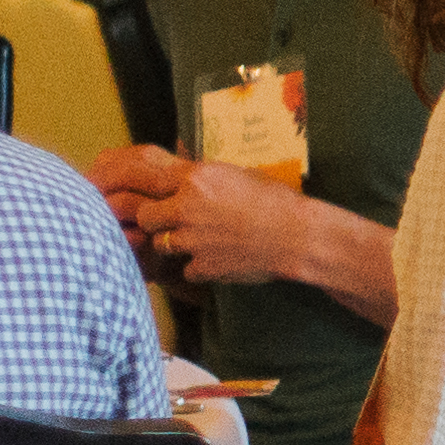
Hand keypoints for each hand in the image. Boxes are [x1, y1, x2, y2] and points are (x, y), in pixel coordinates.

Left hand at [90, 149, 308, 284]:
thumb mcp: (238, 174)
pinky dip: (199, 268)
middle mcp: (187, 207)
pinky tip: (217, 261)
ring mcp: (193, 239)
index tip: (162, 198)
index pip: (151, 181)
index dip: (156, 192)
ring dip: (175, 245)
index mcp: (196, 178)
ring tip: (199, 243)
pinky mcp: (204, 266)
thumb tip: (184, 176)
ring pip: (160, 245)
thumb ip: (205, 178)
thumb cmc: (276, 200)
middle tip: (174, 224)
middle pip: (146, 216)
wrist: (298, 236)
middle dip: (156, 221)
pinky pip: (186, 269)